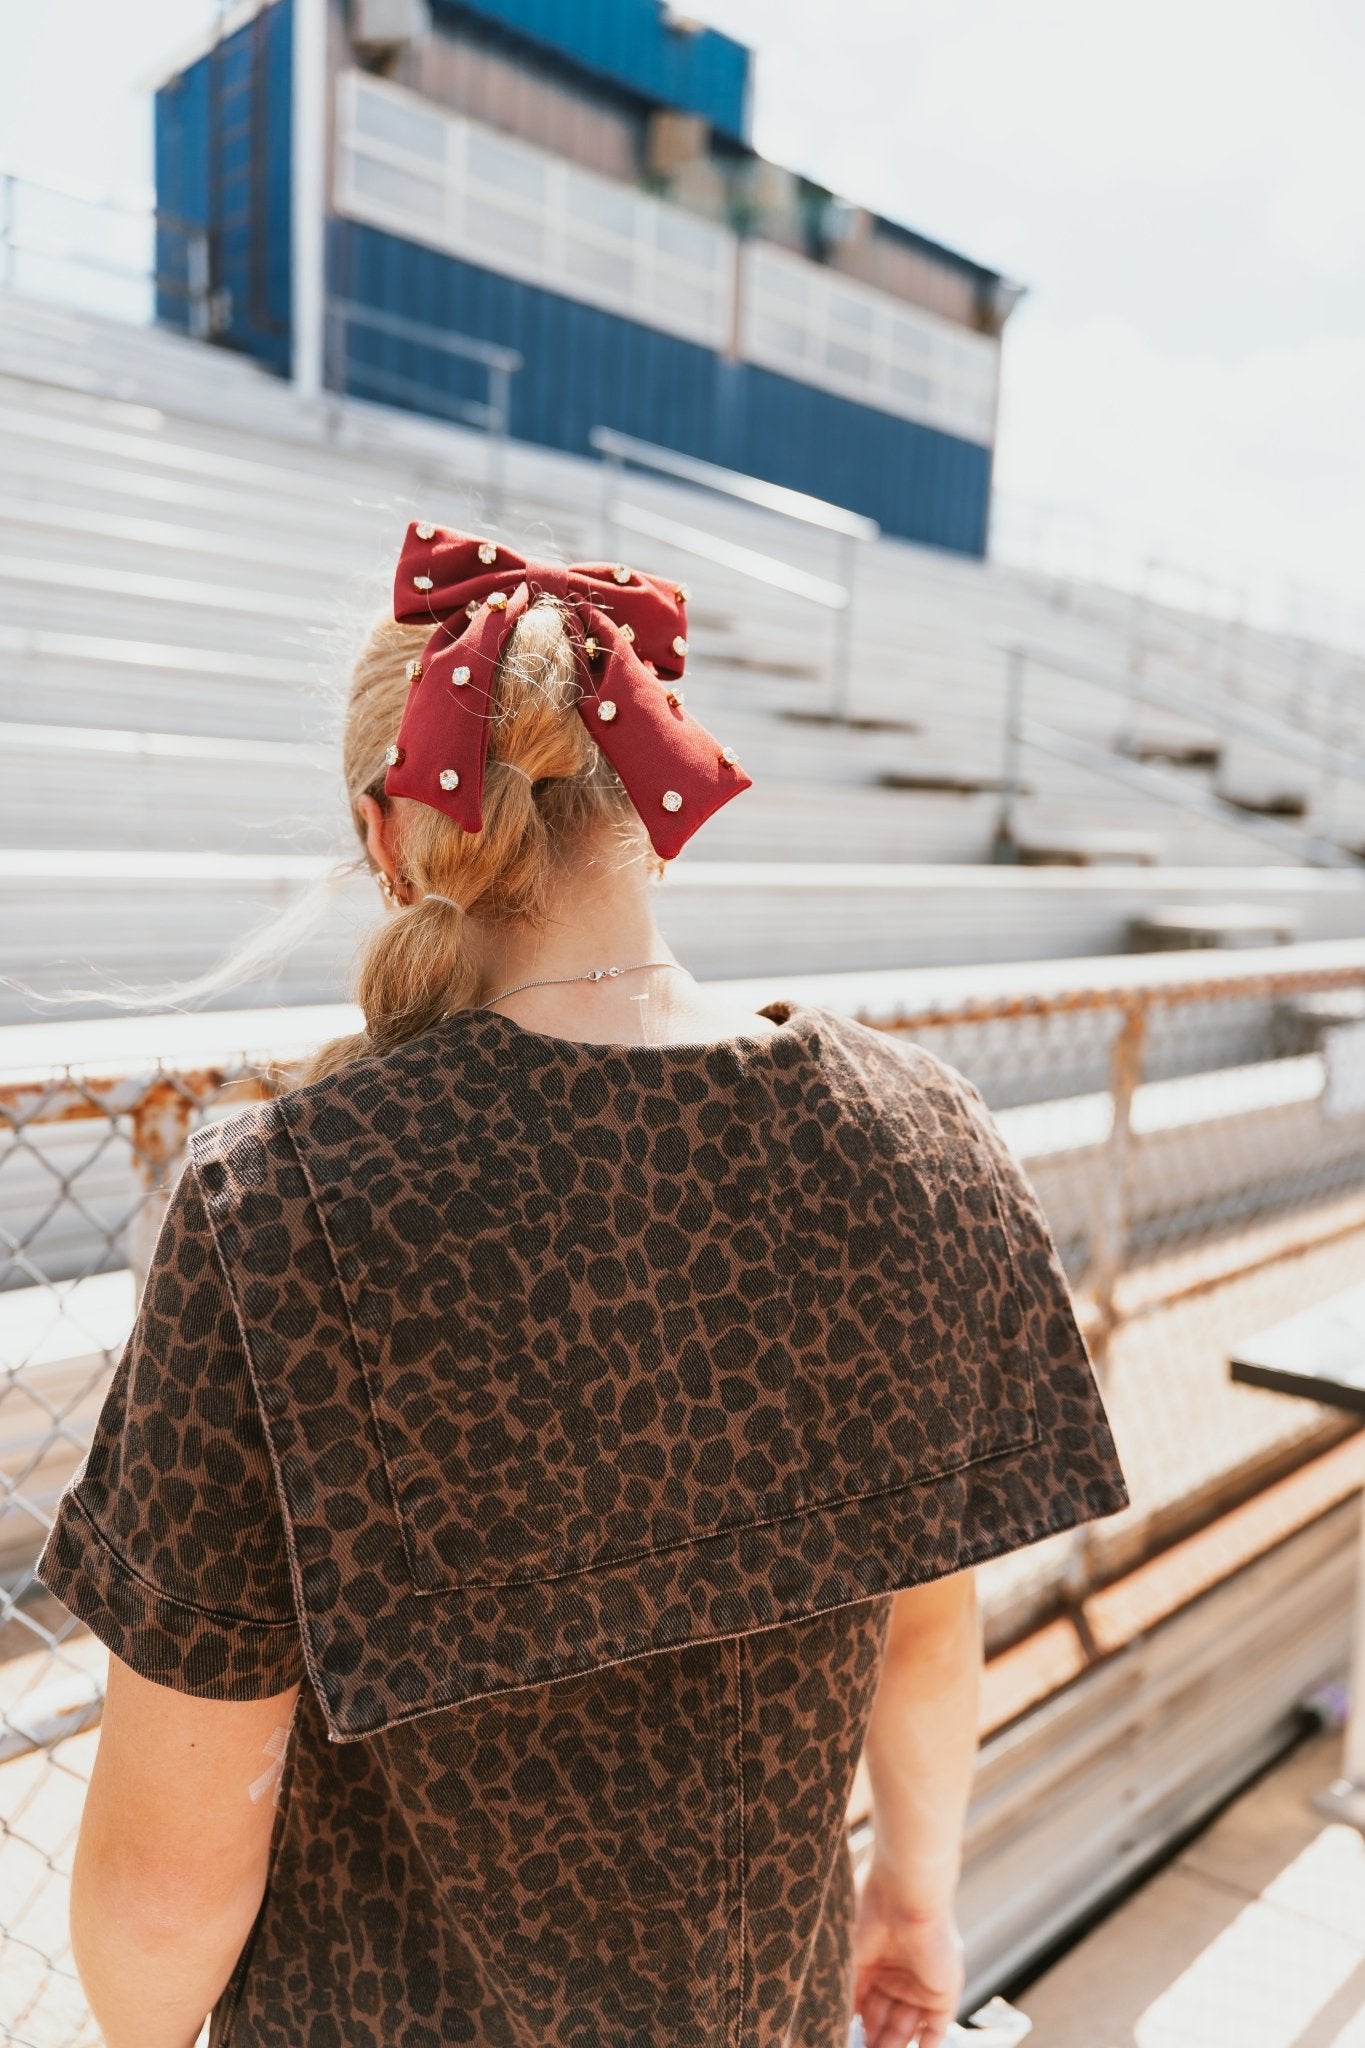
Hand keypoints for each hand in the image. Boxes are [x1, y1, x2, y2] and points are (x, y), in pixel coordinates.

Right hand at [850, 1861, 964, 2047]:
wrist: (903, 1895)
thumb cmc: (867, 1916)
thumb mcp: (848, 1958)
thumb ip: (846, 1992)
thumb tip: (836, 2020)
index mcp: (872, 1957)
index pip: (863, 2000)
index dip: (853, 2022)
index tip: (838, 2036)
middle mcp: (897, 1970)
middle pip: (883, 2016)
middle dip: (872, 2038)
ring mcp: (920, 1981)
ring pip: (905, 2025)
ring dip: (892, 2045)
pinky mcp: (943, 1991)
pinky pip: (935, 2028)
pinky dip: (925, 2046)